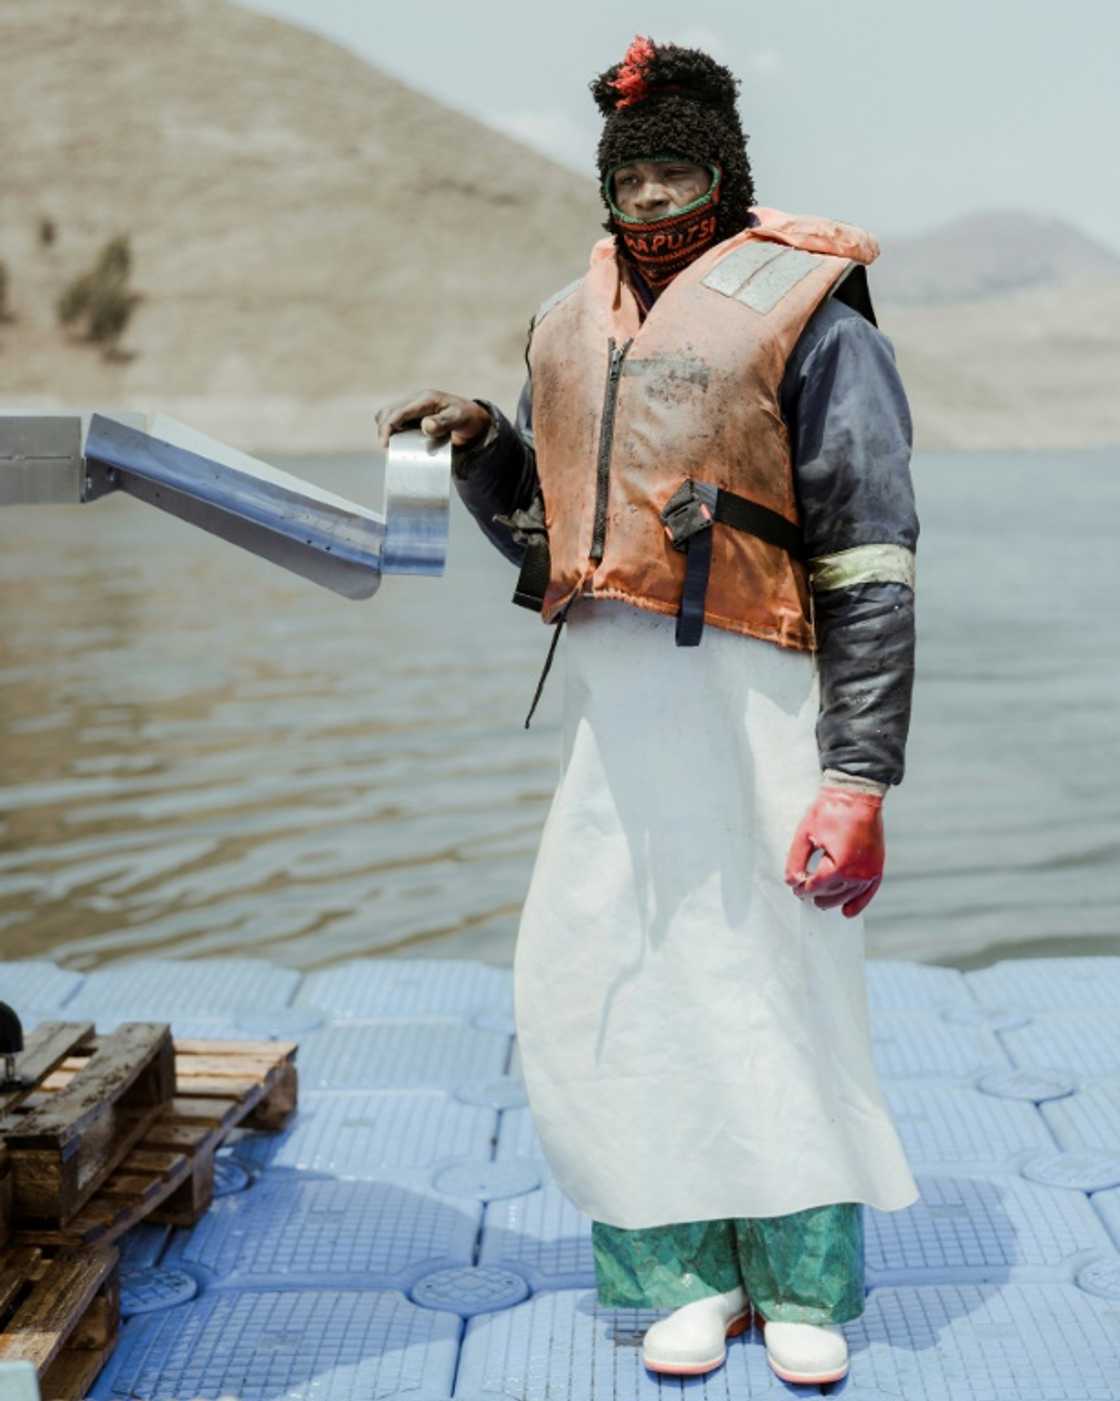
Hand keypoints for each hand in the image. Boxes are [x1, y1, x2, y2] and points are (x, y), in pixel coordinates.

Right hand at [375, 390, 490, 449]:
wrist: (471, 418)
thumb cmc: (466, 418)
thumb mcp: (459, 419)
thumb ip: (443, 423)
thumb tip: (425, 426)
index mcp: (426, 399)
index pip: (400, 411)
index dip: (389, 426)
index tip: (384, 443)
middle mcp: (416, 400)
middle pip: (388, 412)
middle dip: (384, 429)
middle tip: (387, 448)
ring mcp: (412, 407)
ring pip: (388, 415)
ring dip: (386, 430)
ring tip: (391, 446)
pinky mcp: (411, 415)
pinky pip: (395, 421)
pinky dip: (392, 431)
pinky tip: (397, 443)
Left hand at [784, 786, 884, 918]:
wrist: (857, 794)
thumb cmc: (830, 810)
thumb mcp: (805, 834)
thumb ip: (796, 860)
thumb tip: (792, 881)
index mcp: (839, 865)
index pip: (816, 886)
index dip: (802, 888)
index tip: (795, 887)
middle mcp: (858, 873)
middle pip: (832, 894)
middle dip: (816, 895)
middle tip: (805, 893)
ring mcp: (870, 871)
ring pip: (849, 896)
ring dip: (834, 901)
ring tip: (821, 902)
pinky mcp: (877, 866)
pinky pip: (868, 891)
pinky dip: (858, 902)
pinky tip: (848, 912)